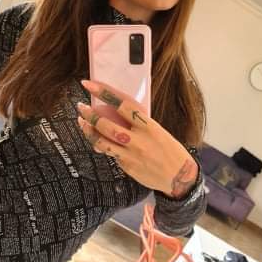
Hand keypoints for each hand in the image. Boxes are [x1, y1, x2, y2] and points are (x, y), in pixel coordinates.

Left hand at [78, 80, 198, 197]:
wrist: (179, 176)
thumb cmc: (169, 150)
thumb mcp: (158, 131)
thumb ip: (138, 124)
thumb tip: (116, 115)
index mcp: (149, 126)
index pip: (123, 105)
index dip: (104, 93)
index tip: (90, 85)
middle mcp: (139, 140)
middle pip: (107, 125)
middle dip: (90, 115)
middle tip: (81, 107)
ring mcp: (131, 155)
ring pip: (102, 142)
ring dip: (89, 131)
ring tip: (82, 122)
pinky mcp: (127, 167)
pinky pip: (109, 154)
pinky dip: (101, 146)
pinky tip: (96, 140)